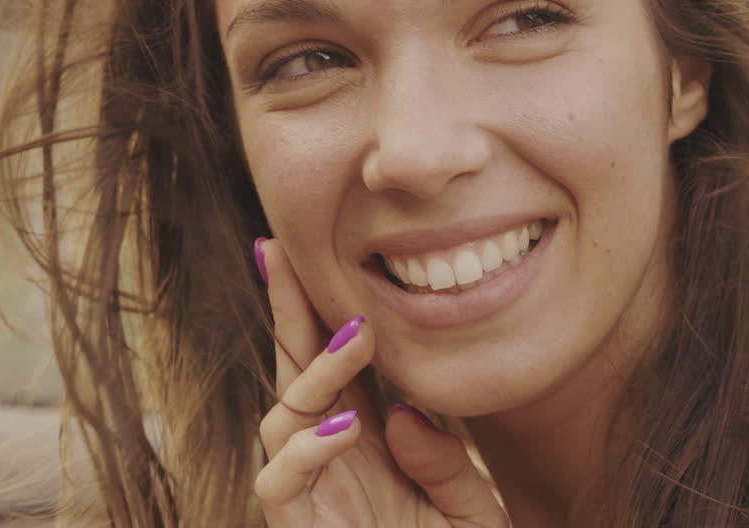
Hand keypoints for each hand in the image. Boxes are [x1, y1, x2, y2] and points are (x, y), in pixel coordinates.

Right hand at [254, 238, 508, 526]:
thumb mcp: (470, 513)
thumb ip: (446, 465)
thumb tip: (400, 414)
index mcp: (367, 441)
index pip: (338, 364)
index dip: (322, 311)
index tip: (309, 251)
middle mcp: (330, 458)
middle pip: (295, 372)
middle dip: (286, 311)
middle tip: (278, 249)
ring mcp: (308, 494)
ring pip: (282, 417)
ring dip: (317, 372)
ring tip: (361, 332)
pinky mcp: (296, 526)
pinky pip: (280, 482)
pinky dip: (309, 451)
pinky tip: (349, 426)